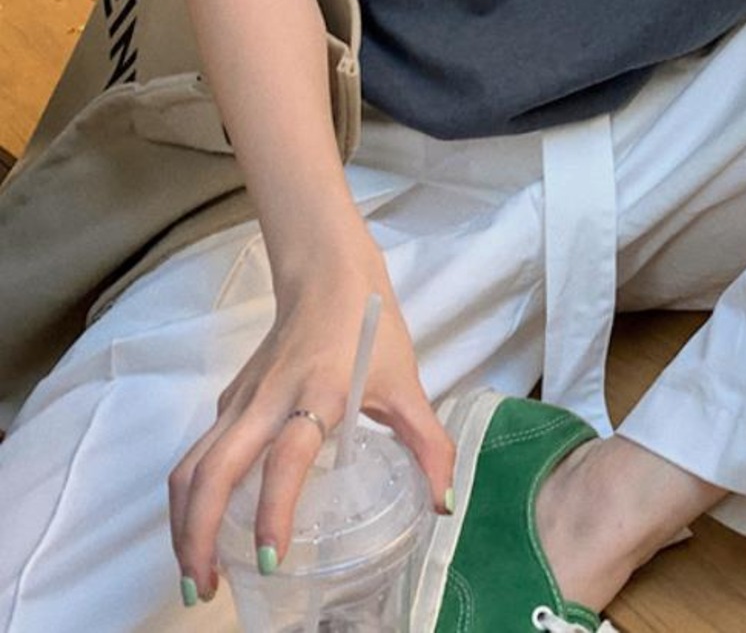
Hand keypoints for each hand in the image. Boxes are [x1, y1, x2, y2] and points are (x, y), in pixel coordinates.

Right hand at [167, 238, 453, 602]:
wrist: (329, 274)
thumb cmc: (369, 329)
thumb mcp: (407, 383)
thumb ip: (427, 444)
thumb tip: (443, 504)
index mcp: (318, 394)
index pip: (286, 459)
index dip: (274, 510)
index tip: (271, 559)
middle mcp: (267, 400)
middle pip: (212, 471)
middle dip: (198, 536)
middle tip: (207, 589)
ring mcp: (240, 399)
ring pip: (191, 465)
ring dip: (183, 523)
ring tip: (197, 572)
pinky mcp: (229, 398)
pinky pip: (199, 452)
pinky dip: (192, 495)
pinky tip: (207, 526)